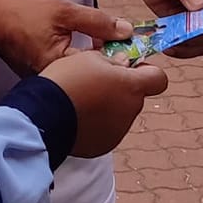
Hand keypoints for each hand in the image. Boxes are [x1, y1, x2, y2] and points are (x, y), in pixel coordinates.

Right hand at [0, 0, 129, 77]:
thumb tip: (126, 31)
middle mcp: (55, 83)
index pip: (103, 69)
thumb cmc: (23, 13)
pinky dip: (84, 68)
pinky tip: (88, 52)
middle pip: (96, 81)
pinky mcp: (46, 83)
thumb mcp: (63, 11)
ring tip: (103, 45)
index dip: (121, 56)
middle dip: (112, 63)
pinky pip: (74, 80)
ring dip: (99, 66)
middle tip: (120, 43)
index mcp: (61, 66)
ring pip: (86, 81)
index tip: (131, 44)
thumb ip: (96, 21)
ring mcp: (50, 85)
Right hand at [41, 51, 168, 157]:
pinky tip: (78, 117)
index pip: (159, 79)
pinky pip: (106, 130)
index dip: (148, 72)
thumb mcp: (89, 58)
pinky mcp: (103, 145)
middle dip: (121, 89)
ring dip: (109, 107)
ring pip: (121, 114)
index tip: (131, 68)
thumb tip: (124, 64)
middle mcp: (130, 111)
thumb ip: (114, 61)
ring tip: (82, 101)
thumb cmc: (67, 81)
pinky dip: (97, 124)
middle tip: (96, 82)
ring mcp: (118, 131)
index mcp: (131, 87)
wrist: (43, 115)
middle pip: (135, 97)